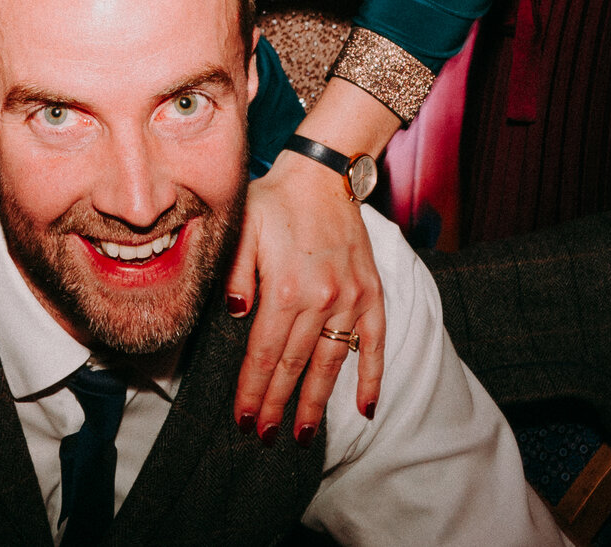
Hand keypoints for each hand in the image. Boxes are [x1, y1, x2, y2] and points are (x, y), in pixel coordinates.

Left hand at [230, 149, 383, 437]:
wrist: (324, 173)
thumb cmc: (275, 199)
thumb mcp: (242, 227)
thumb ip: (235, 273)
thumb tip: (237, 314)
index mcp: (285, 287)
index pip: (265, 354)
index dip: (253, 390)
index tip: (244, 419)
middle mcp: (321, 299)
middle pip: (294, 366)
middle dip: (278, 405)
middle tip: (266, 436)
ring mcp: (351, 299)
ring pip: (331, 363)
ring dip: (317, 402)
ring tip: (306, 433)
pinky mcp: (373, 294)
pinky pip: (375, 344)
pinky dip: (371, 378)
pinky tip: (365, 408)